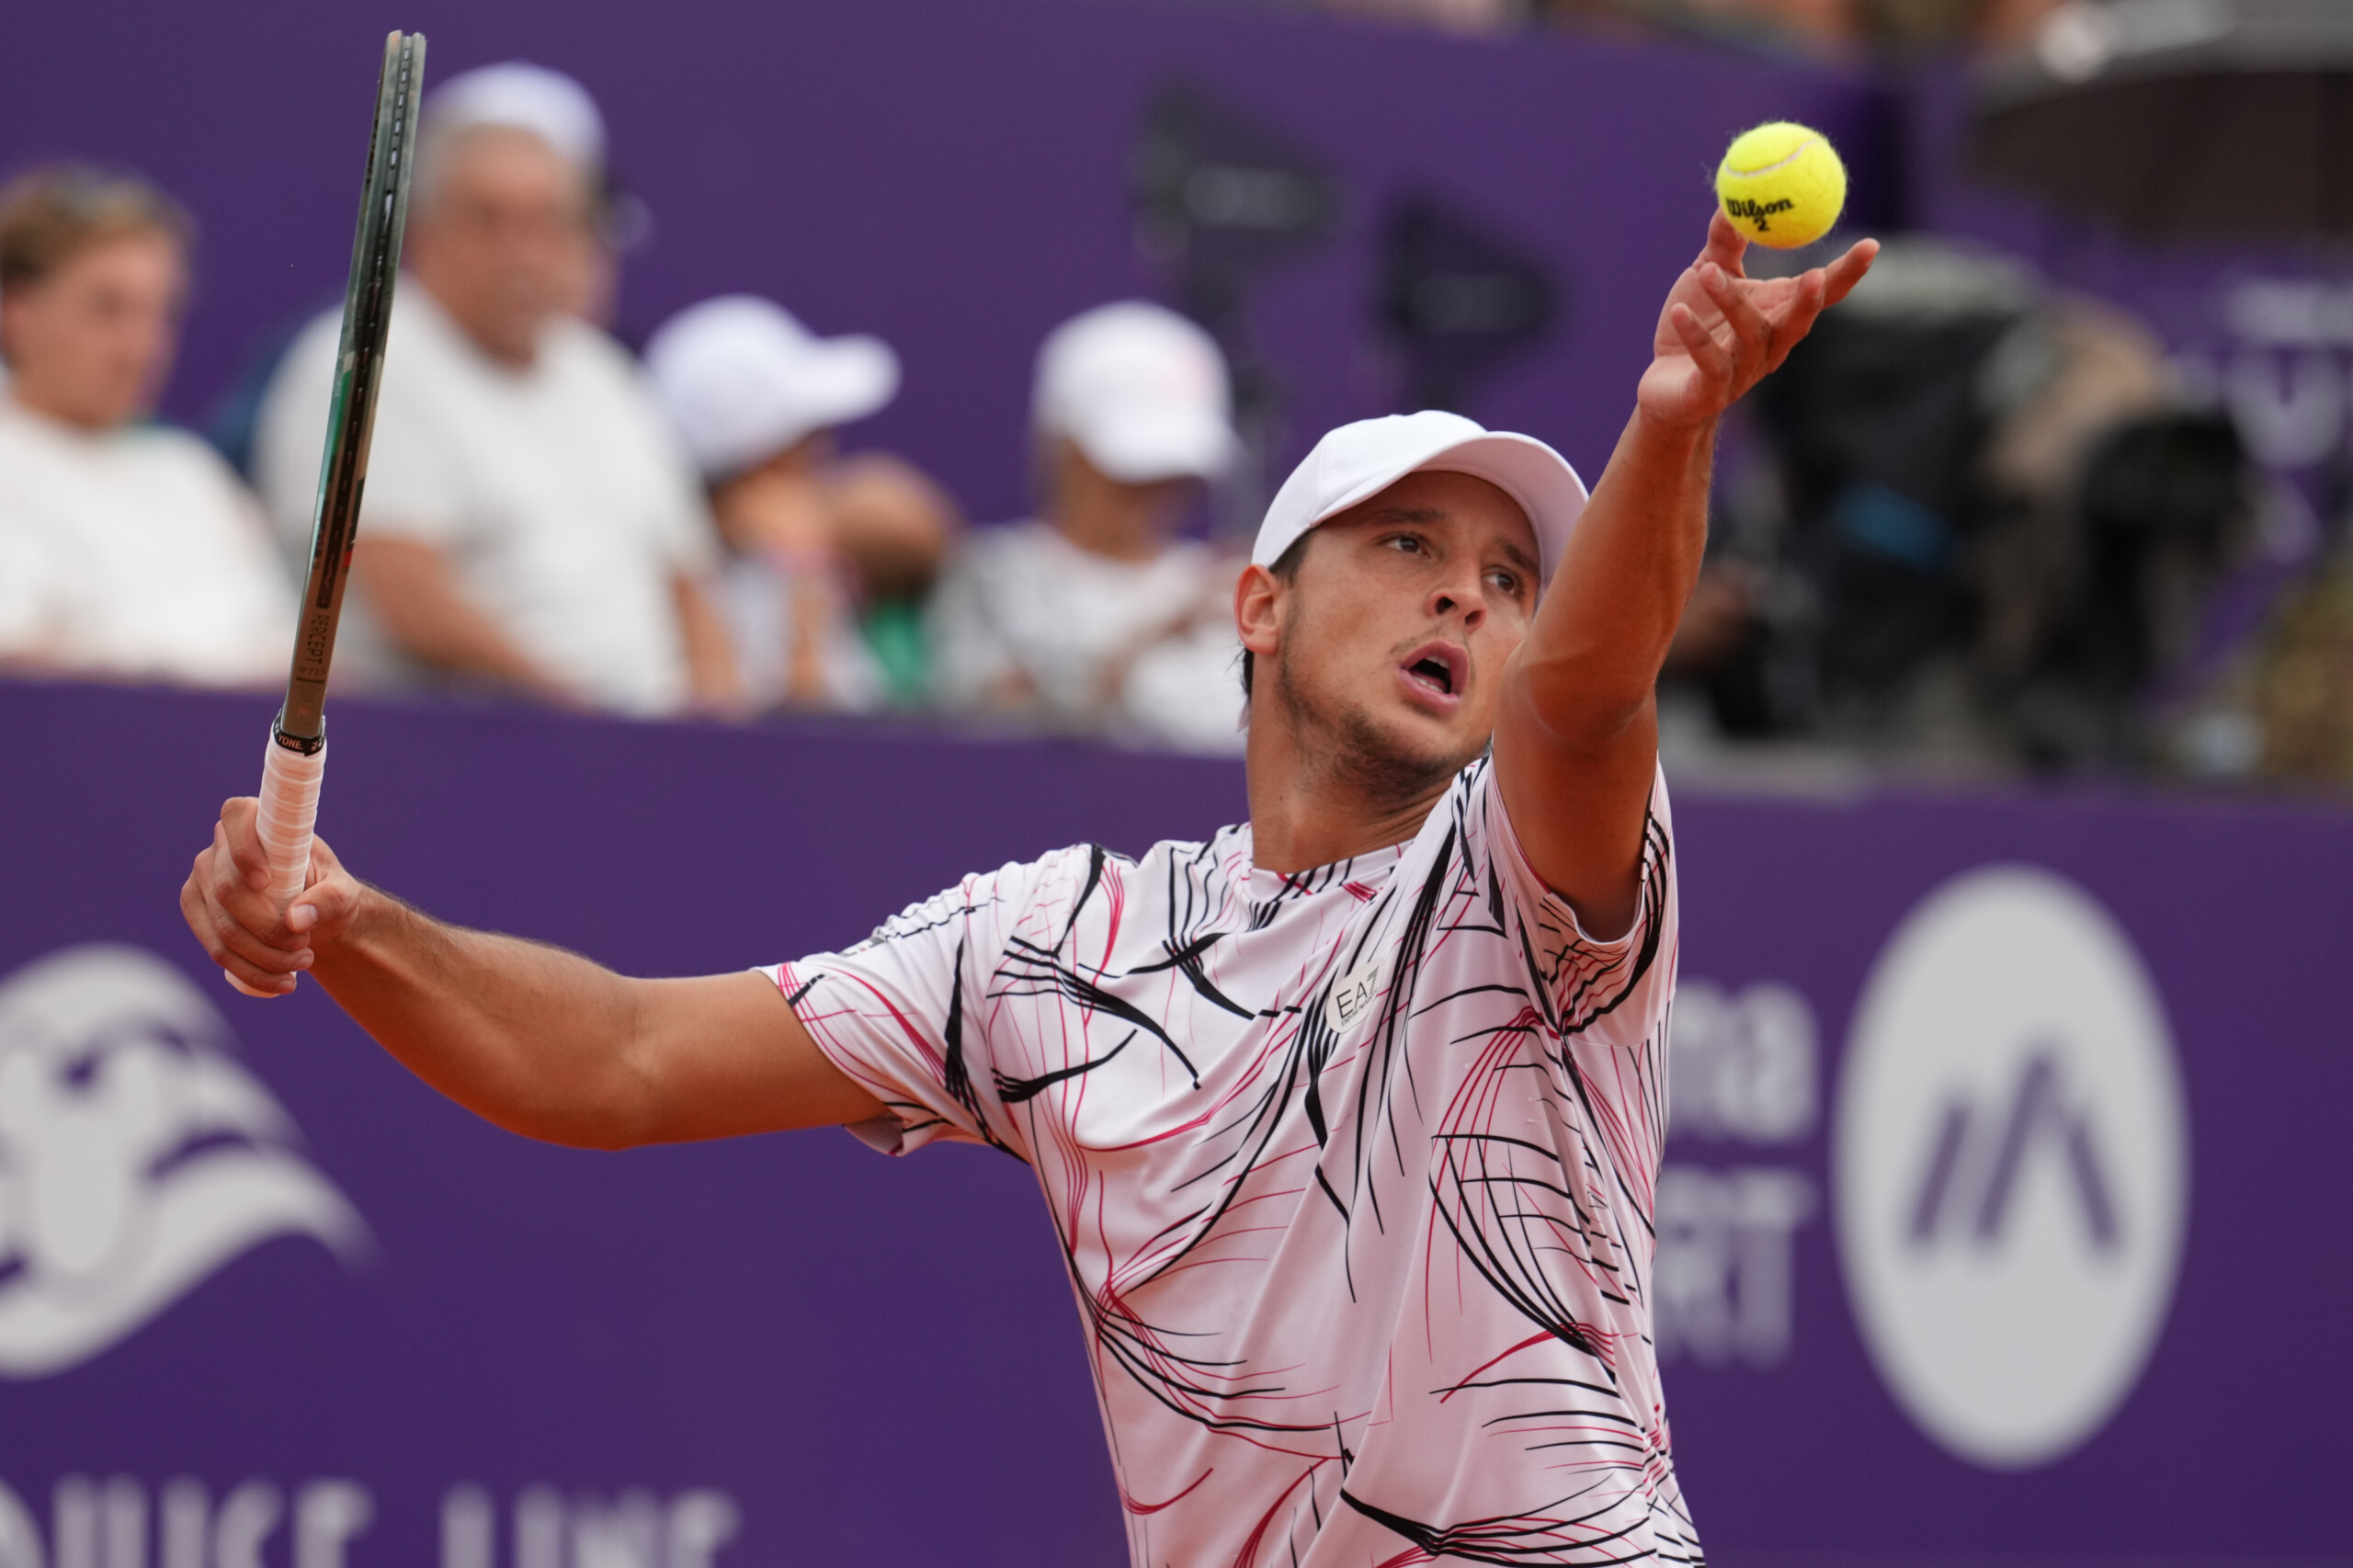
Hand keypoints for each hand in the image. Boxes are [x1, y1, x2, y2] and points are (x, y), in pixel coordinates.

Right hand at [180, 798, 366, 996]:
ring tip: (303, 962)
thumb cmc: (327, 892)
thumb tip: (296, 920)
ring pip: (223, 928)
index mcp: (258, 822)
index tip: (266, 881)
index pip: (236, 816)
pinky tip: (283, 983)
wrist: (311, 917)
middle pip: (228, 892)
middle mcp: (220, 847)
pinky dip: (250, 972)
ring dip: (265, 957)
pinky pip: (215, 949)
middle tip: (305, 943)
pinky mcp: (196, 911)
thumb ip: (329, 899)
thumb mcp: (344, 893)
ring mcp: (201, 880)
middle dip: (269, 928)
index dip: (244, 849)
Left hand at [1638, 211, 1877, 429]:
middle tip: (1815, 276)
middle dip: (1810, 301)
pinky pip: (1709, 362)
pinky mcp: (1710, 392)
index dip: (1848, 273)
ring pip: (1751, 337)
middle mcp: (1770, 346)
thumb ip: (1724, 240)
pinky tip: (1678, 312)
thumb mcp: (1708, 274)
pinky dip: (1696, 336)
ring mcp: (1743, 372)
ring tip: (1708, 273)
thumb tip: (1735, 198)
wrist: (1663, 390)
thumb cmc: (1695, 327)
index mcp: (1778, 314)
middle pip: (1800, 323)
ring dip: (1733, 303)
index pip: (1823, 293)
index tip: (1872, 245)